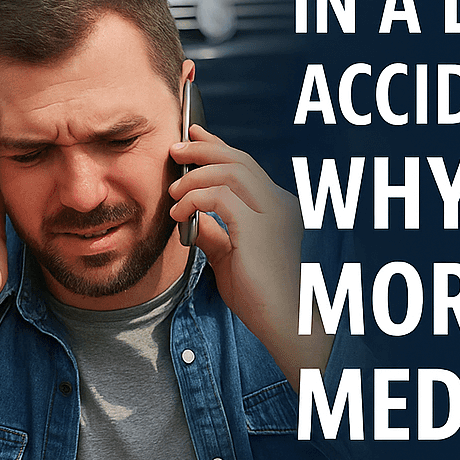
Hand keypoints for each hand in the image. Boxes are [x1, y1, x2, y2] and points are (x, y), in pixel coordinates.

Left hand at [168, 126, 330, 386]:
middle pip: (238, 159)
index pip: (247, 167)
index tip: (194, 136)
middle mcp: (279, 204)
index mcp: (278, 209)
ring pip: (229, 171)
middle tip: (176, 147)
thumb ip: (216, 236)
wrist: (286, 323)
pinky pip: (218, 197)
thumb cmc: (262, 298)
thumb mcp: (232, 260)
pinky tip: (179, 213)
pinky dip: (193, 199)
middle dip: (204, 147)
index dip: (218, 147)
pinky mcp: (256, 227)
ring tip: (173, 190)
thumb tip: (194, 221)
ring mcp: (271, 213)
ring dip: (195, 174)